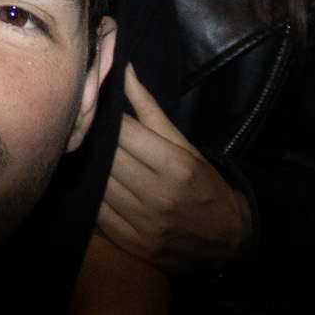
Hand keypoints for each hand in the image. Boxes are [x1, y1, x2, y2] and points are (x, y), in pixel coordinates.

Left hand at [97, 67, 250, 272]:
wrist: (226, 241)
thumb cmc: (204, 186)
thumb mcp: (186, 146)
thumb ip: (150, 109)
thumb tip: (124, 71)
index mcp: (177, 167)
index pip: (124, 133)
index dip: (107, 117)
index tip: (98, 108)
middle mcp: (159, 196)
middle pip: (108, 158)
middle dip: (96, 141)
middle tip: (88, 130)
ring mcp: (144, 224)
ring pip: (98, 184)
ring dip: (91, 168)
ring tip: (92, 156)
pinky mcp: (131, 244)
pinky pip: (97, 212)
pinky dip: (93, 195)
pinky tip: (97, 185)